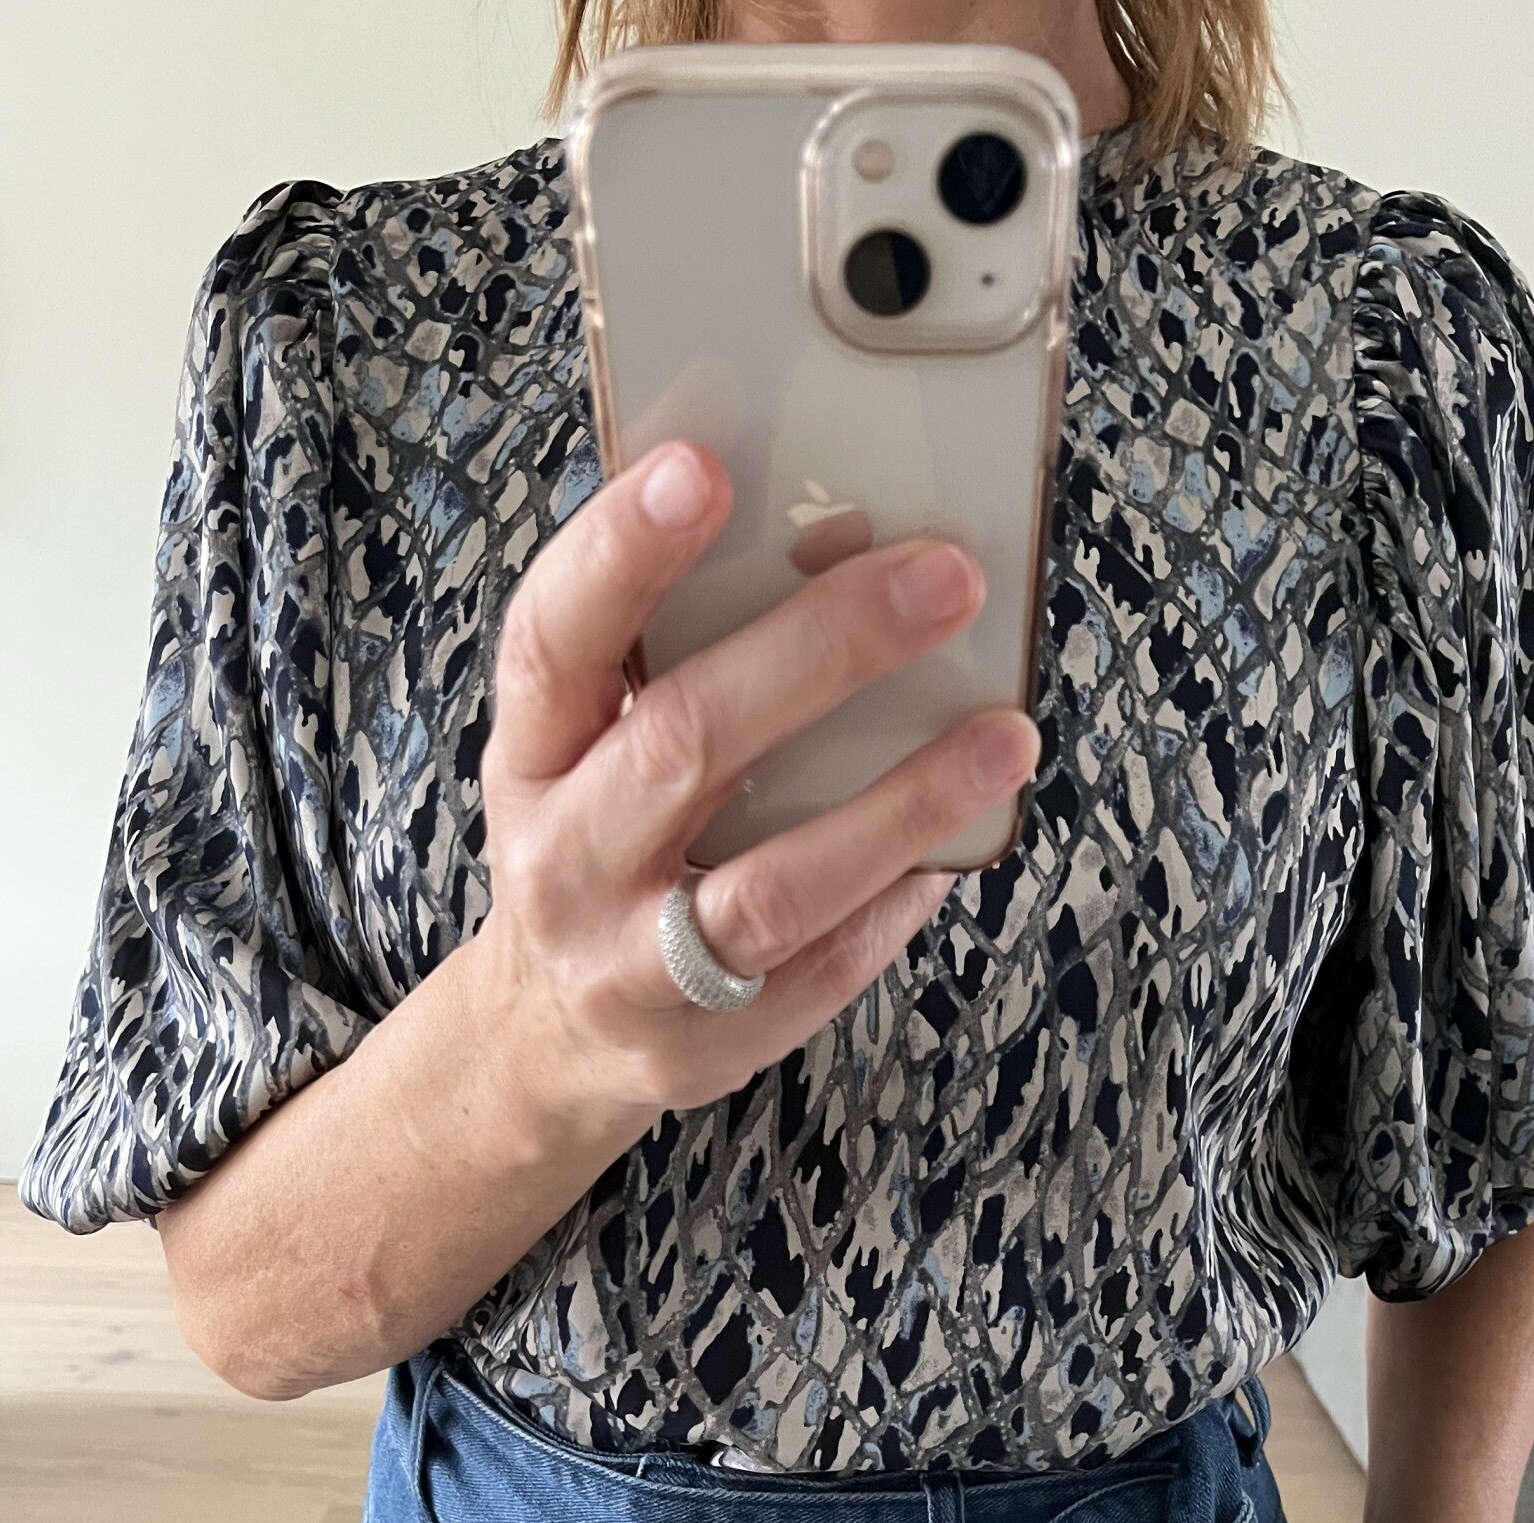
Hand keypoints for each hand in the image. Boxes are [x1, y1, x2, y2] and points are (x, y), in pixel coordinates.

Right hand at [473, 438, 1038, 1142]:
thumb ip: (674, 661)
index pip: (555, 642)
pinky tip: (963, 837)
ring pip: (774, 886)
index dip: (619, 553)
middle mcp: (565, 863)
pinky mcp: (711, 1044)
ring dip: (901, 804)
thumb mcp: (587, 751)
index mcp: (530, 759)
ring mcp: (635, 968)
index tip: (701, 468)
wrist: (545, 1036)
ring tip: (1003, 735)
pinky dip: (901, 896)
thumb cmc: (598, 843)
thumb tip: (842, 547)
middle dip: (823, 652)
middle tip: (945, 577)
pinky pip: (826, 966)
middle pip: (687, 745)